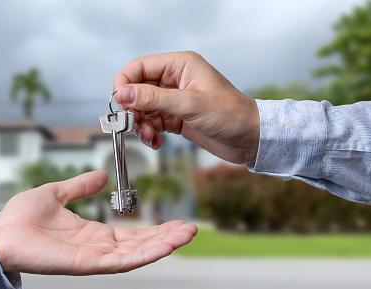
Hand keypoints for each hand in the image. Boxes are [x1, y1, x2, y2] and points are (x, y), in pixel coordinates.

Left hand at [0, 170, 196, 274]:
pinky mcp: (85, 264)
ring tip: (187, 235)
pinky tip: (164, 246)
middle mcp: (97, 248)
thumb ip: (80, 186)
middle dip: (166, 237)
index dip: (154, 229)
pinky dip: (144, 255)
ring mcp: (93, 258)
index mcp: (92, 234)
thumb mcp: (57, 193)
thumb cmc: (22, 217)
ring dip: (163, 245)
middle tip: (191, 229)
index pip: (131, 234)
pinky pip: (120, 262)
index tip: (175, 221)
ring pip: (136, 255)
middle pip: (140, 245)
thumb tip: (101, 176)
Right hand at [113, 51, 259, 163]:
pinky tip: (156, 141)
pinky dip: (149, 133)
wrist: (250, 138)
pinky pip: (152, 122)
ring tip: (149, 137)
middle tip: (135, 125)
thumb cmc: (231, 114)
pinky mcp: (176, 117)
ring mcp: (174, 99)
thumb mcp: (190, 105)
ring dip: (140, 124)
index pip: (139, 67)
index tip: (120, 103)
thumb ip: (154, 98)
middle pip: (138, 90)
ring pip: (143, 108)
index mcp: (180, 65)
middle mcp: (174, 80)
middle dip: (133, 109)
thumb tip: (123, 93)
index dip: (125, 83)